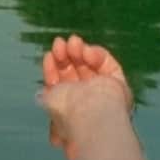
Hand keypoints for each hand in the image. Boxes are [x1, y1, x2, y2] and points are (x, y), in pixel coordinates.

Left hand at [41, 34, 131, 159]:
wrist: (92, 118)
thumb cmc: (67, 114)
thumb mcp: (49, 103)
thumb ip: (47, 98)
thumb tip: (41, 95)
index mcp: (68, 107)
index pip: (60, 82)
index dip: (53, 67)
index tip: (48, 55)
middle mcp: (86, 100)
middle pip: (74, 70)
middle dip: (65, 55)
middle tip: (58, 42)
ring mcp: (102, 91)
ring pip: (90, 65)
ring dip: (78, 50)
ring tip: (71, 42)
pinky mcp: (117, 84)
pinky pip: (107, 64)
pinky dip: (96, 54)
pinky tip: (86, 51)